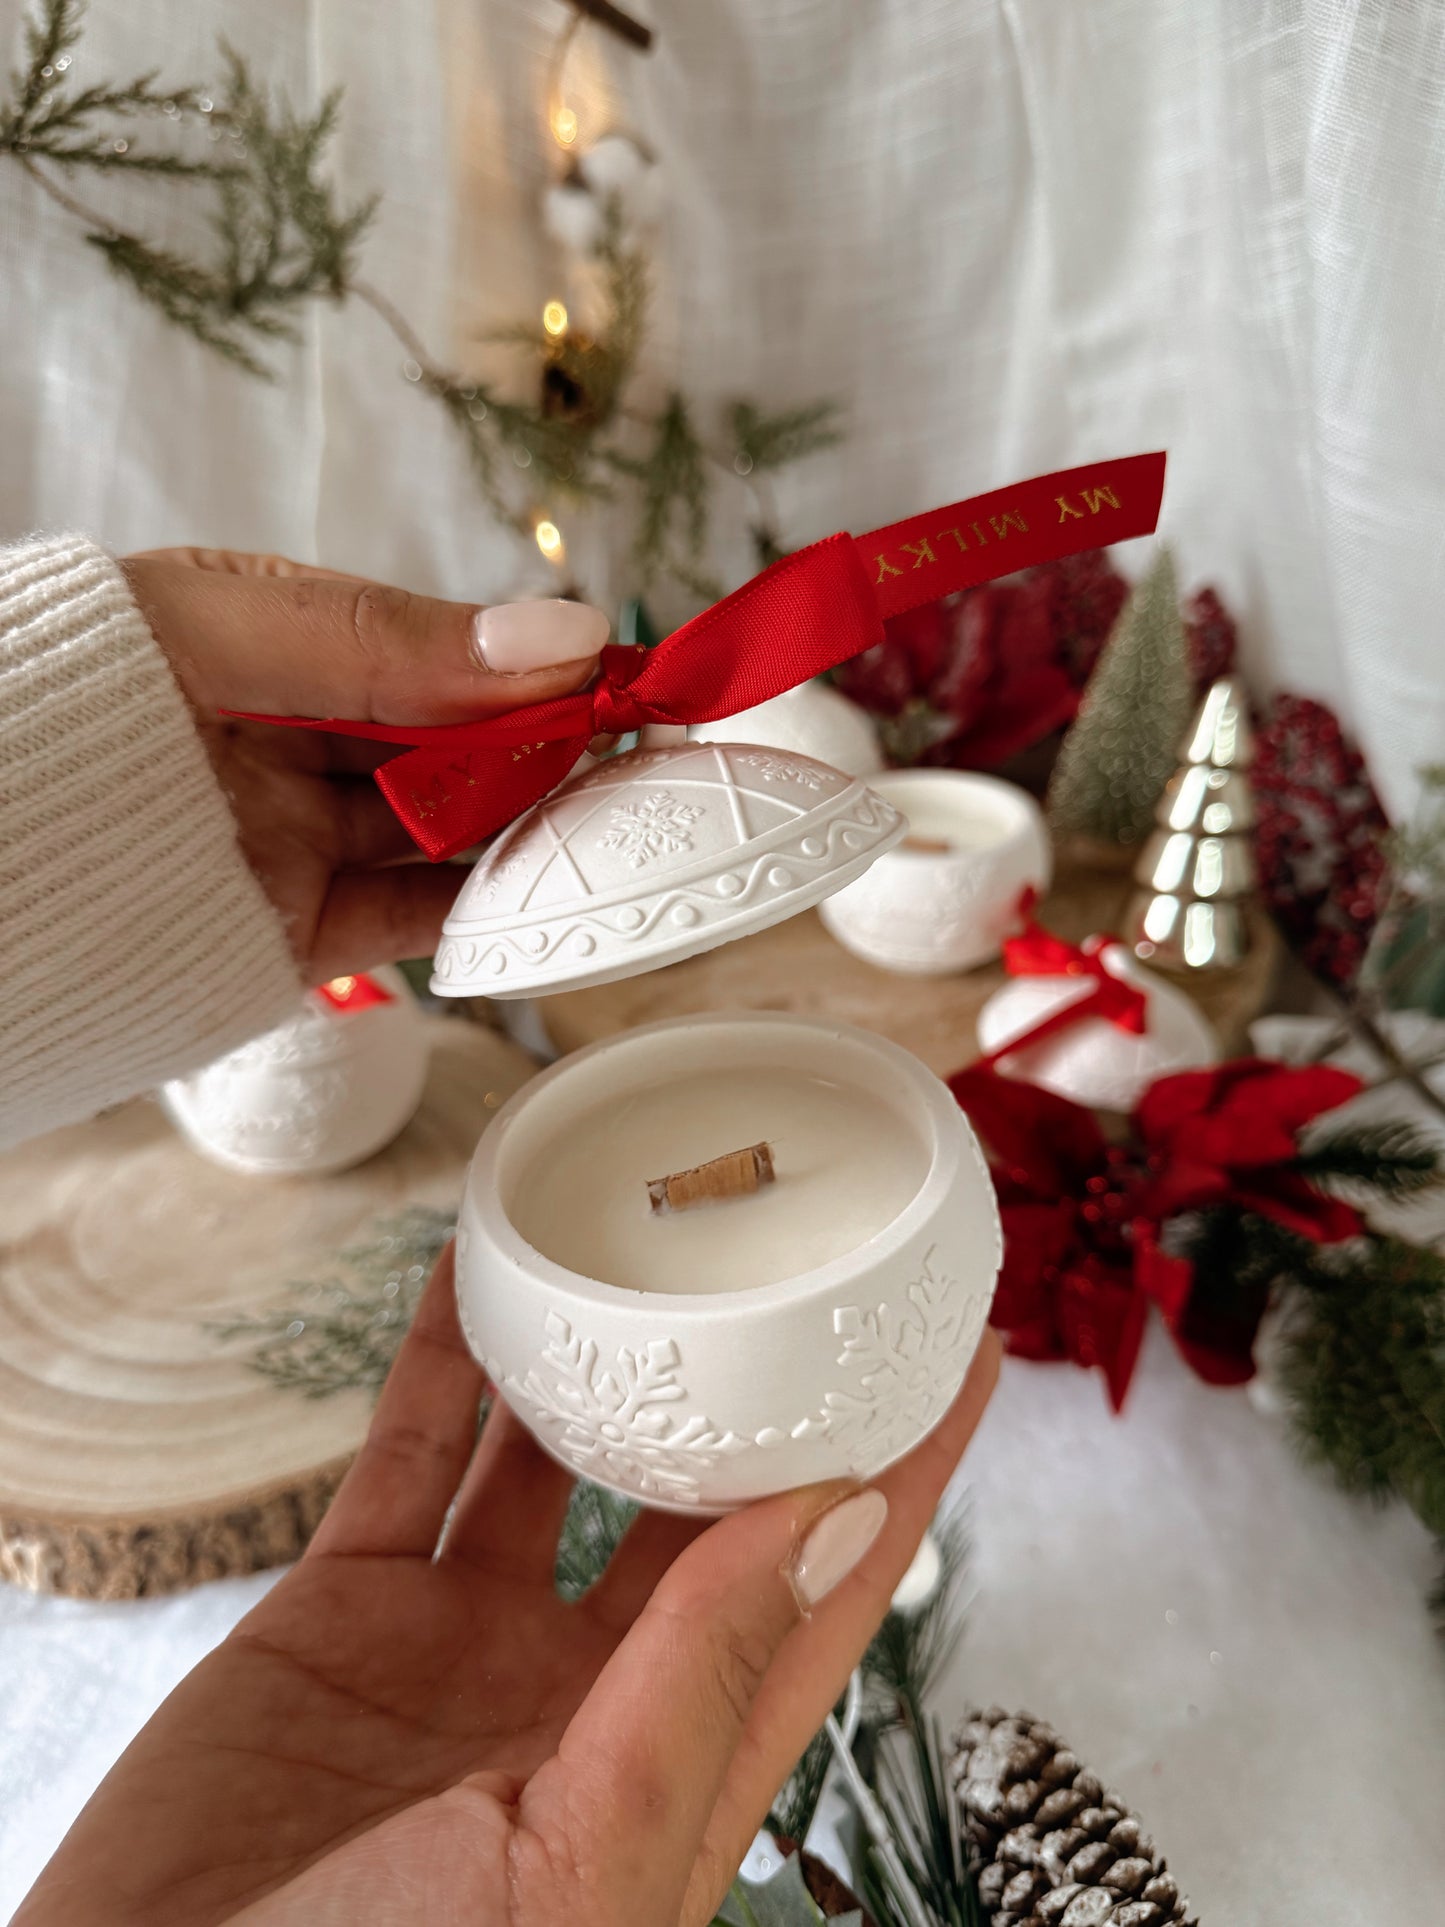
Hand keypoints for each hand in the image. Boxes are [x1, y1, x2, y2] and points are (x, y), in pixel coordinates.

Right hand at [18, 1247, 998, 1926]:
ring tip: (652, 1252)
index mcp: (668, 1769)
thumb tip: (838, 1525)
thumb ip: (701, 1688)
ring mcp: (463, 1646)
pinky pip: (410, 1457)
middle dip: (765, 1399)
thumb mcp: (574, 1862)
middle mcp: (580, 1694)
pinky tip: (476, 1278)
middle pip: (702, 1510)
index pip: (822, 1597)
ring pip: (556, 1460)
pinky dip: (439, 1364)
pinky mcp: (349, 1612)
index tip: (960, 1367)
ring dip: (601, 1361)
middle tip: (821, 1272)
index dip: (897, 1481)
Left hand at [122, 548, 607, 981]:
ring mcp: (296, 838)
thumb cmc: (77, 700)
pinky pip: (408, 919)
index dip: (523, 661)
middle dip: (541, 746)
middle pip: (448, 744)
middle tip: (634, 752)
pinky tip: (538, 890)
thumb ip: (391, 639)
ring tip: (611, 822)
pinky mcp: (296, 929)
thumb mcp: (230, 630)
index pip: (429, 648)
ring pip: (442, 832)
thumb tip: (560, 632)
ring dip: (526, 828)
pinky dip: (479, 909)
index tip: (611, 672)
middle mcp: (293, 741)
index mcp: (273, 644)